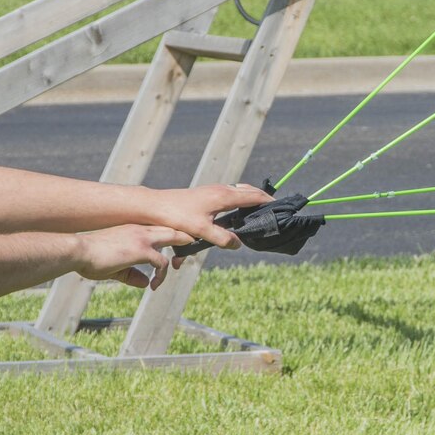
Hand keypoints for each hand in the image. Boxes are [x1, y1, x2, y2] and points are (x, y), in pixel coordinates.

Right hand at [74, 224, 184, 289]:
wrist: (78, 251)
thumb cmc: (90, 257)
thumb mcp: (115, 267)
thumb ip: (131, 274)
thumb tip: (145, 283)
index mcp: (133, 227)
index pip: (159, 228)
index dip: (169, 238)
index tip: (170, 252)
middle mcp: (140, 228)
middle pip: (172, 228)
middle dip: (184, 239)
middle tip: (182, 258)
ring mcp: (142, 237)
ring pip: (174, 237)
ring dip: (181, 252)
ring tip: (178, 265)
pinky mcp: (142, 250)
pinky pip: (163, 263)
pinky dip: (162, 275)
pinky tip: (154, 285)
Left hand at [146, 183, 270, 250]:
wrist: (154, 206)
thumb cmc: (176, 216)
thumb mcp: (201, 230)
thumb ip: (222, 238)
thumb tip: (239, 244)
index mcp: (224, 196)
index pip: (254, 196)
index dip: (268, 202)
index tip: (280, 208)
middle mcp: (221, 190)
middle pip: (248, 191)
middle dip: (261, 199)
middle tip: (273, 209)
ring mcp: (213, 191)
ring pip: (238, 192)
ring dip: (249, 199)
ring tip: (257, 211)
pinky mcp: (205, 194)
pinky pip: (229, 195)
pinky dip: (238, 200)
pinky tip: (234, 213)